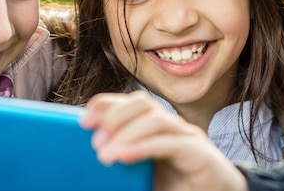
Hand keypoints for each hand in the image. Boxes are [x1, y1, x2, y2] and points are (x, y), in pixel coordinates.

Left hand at [81, 91, 247, 190]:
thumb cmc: (178, 187)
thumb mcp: (144, 173)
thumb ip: (123, 160)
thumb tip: (94, 155)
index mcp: (157, 126)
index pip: (130, 102)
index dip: (106, 104)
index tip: (83, 121)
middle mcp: (173, 125)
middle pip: (142, 103)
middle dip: (115, 116)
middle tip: (95, 141)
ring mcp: (188, 136)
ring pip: (156, 120)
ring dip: (127, 133)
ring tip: (105, 154)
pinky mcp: (199, 153)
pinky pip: (170, 143)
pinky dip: (144, 146)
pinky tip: (125, 156)